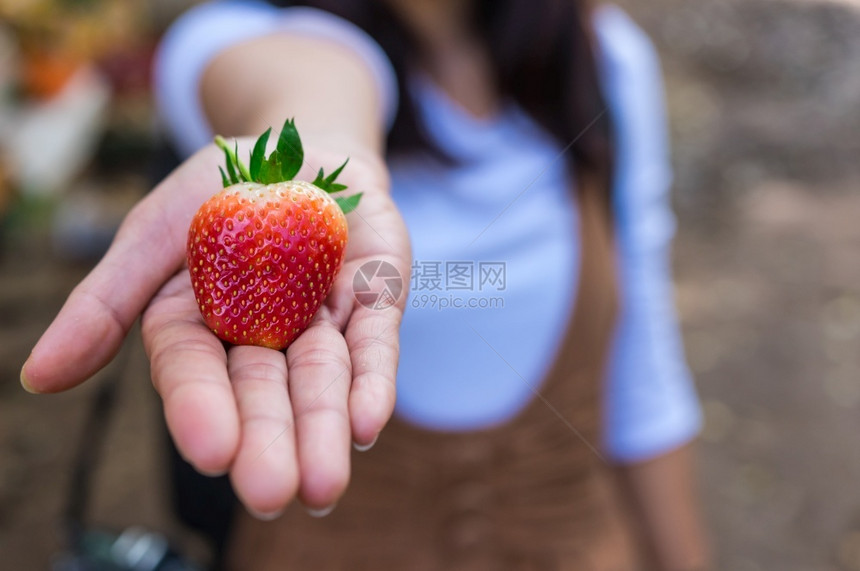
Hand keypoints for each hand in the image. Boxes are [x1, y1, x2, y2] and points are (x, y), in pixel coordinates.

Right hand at [21, 140, 410, 517]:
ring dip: (323, 428)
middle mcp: (263, 338)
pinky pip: (374, 344)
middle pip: (264, 393)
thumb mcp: (154, 235)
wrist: (301, 150)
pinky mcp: (374, 303)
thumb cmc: (219, 192)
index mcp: (201, 327)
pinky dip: (372, 379)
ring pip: (322, 380)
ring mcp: (322, 322)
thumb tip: (39, 378)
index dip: (202, 410)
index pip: (196, 374)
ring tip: (324, 484)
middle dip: (269, 440)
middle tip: (272, 493)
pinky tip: (368, 421)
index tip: (213, 452)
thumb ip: (107, 303)